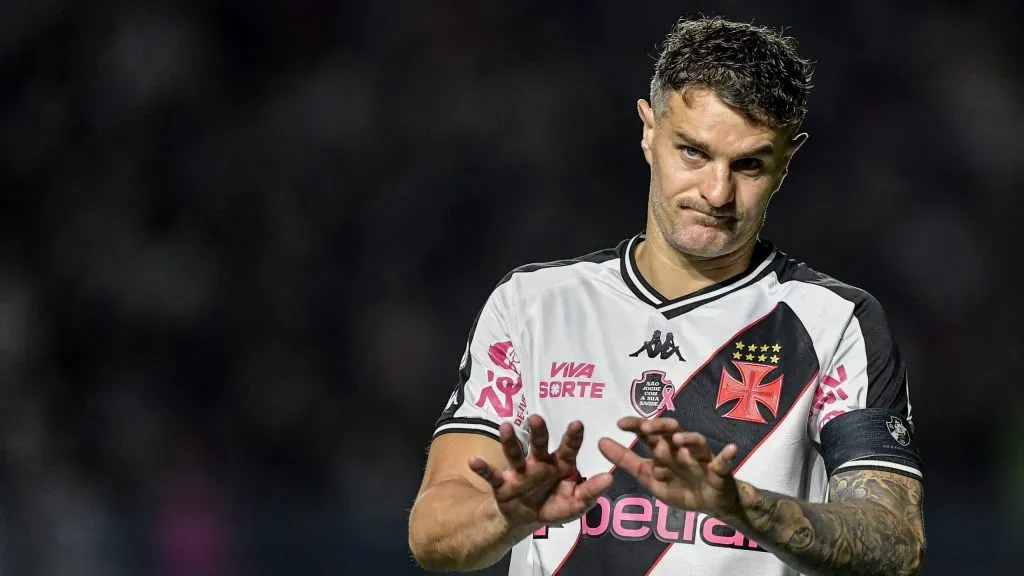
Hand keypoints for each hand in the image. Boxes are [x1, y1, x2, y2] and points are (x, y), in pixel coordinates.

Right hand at [468, 415, 612, 527]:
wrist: (526, 518)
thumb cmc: (554, 503)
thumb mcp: (576, 503)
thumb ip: (592, 491)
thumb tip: (610, 478)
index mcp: (560, 464)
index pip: (568, 447)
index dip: (572, 436)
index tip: (577, 424)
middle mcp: (539, 463)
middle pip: (539, 443)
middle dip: (538, 431)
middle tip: (536, 417)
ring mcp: (520, 471)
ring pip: (514, 453)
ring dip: (509, 440)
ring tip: (505, 426)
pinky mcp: (503, 483)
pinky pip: (492, 475)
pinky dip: (482, 469)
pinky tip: (472, 462)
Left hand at [598, 417, 739, 516]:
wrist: (710, 504)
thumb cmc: (679, 485)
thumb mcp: (649, 477)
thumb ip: (625, 460)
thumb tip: (600, 442)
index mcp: (664, 449)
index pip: (649, 433)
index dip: (636, 426)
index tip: (619, 424)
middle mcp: (682, 448)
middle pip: (672, 431)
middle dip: (660, 427)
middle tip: (646, 429)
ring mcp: (701, 458)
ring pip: (696, 442)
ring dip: (688, 438)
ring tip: (679, 439)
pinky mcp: (720, 470)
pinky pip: (724, 461)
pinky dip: (728, 455)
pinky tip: (730, 449)